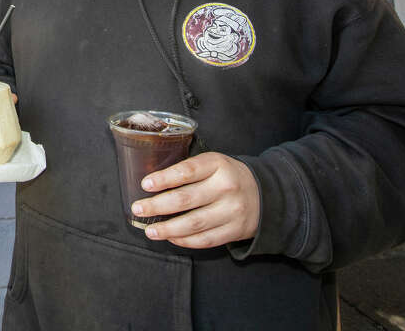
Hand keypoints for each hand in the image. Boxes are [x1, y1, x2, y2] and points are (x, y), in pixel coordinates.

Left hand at [130, 152, 259, 248]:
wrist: (266, 195)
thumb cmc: (228, 176)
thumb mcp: (214, 163)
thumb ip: (190, 169)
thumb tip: (152, 182)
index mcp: (218, 165)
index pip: (187, 171)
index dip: (164, 178)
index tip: (145, 184)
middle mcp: (226, 187)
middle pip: (186, 199)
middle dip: (157, 206)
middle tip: (138, 209)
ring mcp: (232, 211)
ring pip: (194, 223)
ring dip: (168, 229)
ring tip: (150, 230)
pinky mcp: (235, 231)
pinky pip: (205, 239)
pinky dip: (185, 240)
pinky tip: (171, 237)